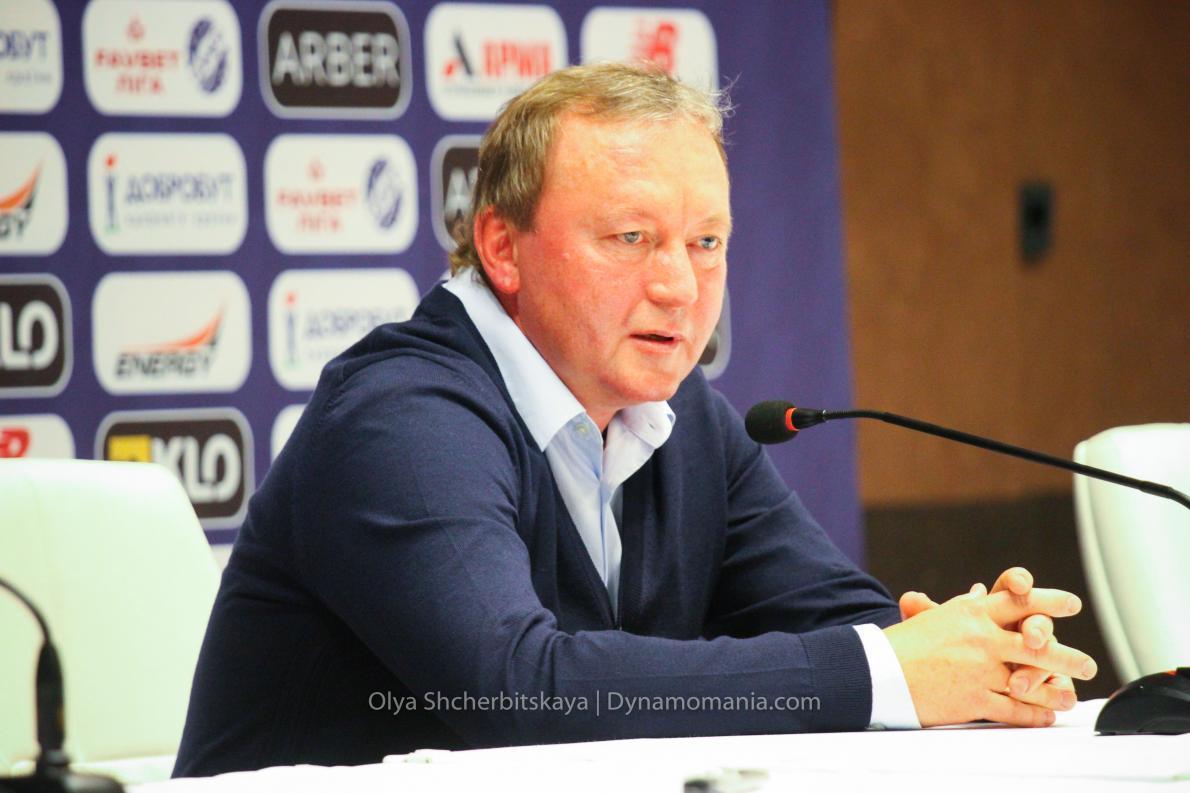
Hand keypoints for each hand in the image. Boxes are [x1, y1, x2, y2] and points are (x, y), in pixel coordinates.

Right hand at [885, 583, 1094, 726]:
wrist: (878, 673)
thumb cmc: (904, 644)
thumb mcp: (936, 617)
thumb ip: (964, 605)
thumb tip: (981, 591)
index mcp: (971, 613)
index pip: (1017, 600)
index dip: (1048, 601)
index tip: (1070, 603)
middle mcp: (980, 639)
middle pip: (1036, 644)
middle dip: (1066, 655)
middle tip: (1087, 663)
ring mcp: (979, 670)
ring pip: (1031, 680)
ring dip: (1056, 690)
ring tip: (1072, 694)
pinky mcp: (974, 700)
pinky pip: (1013, 709)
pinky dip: (1033, 714)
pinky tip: (1046, 715)